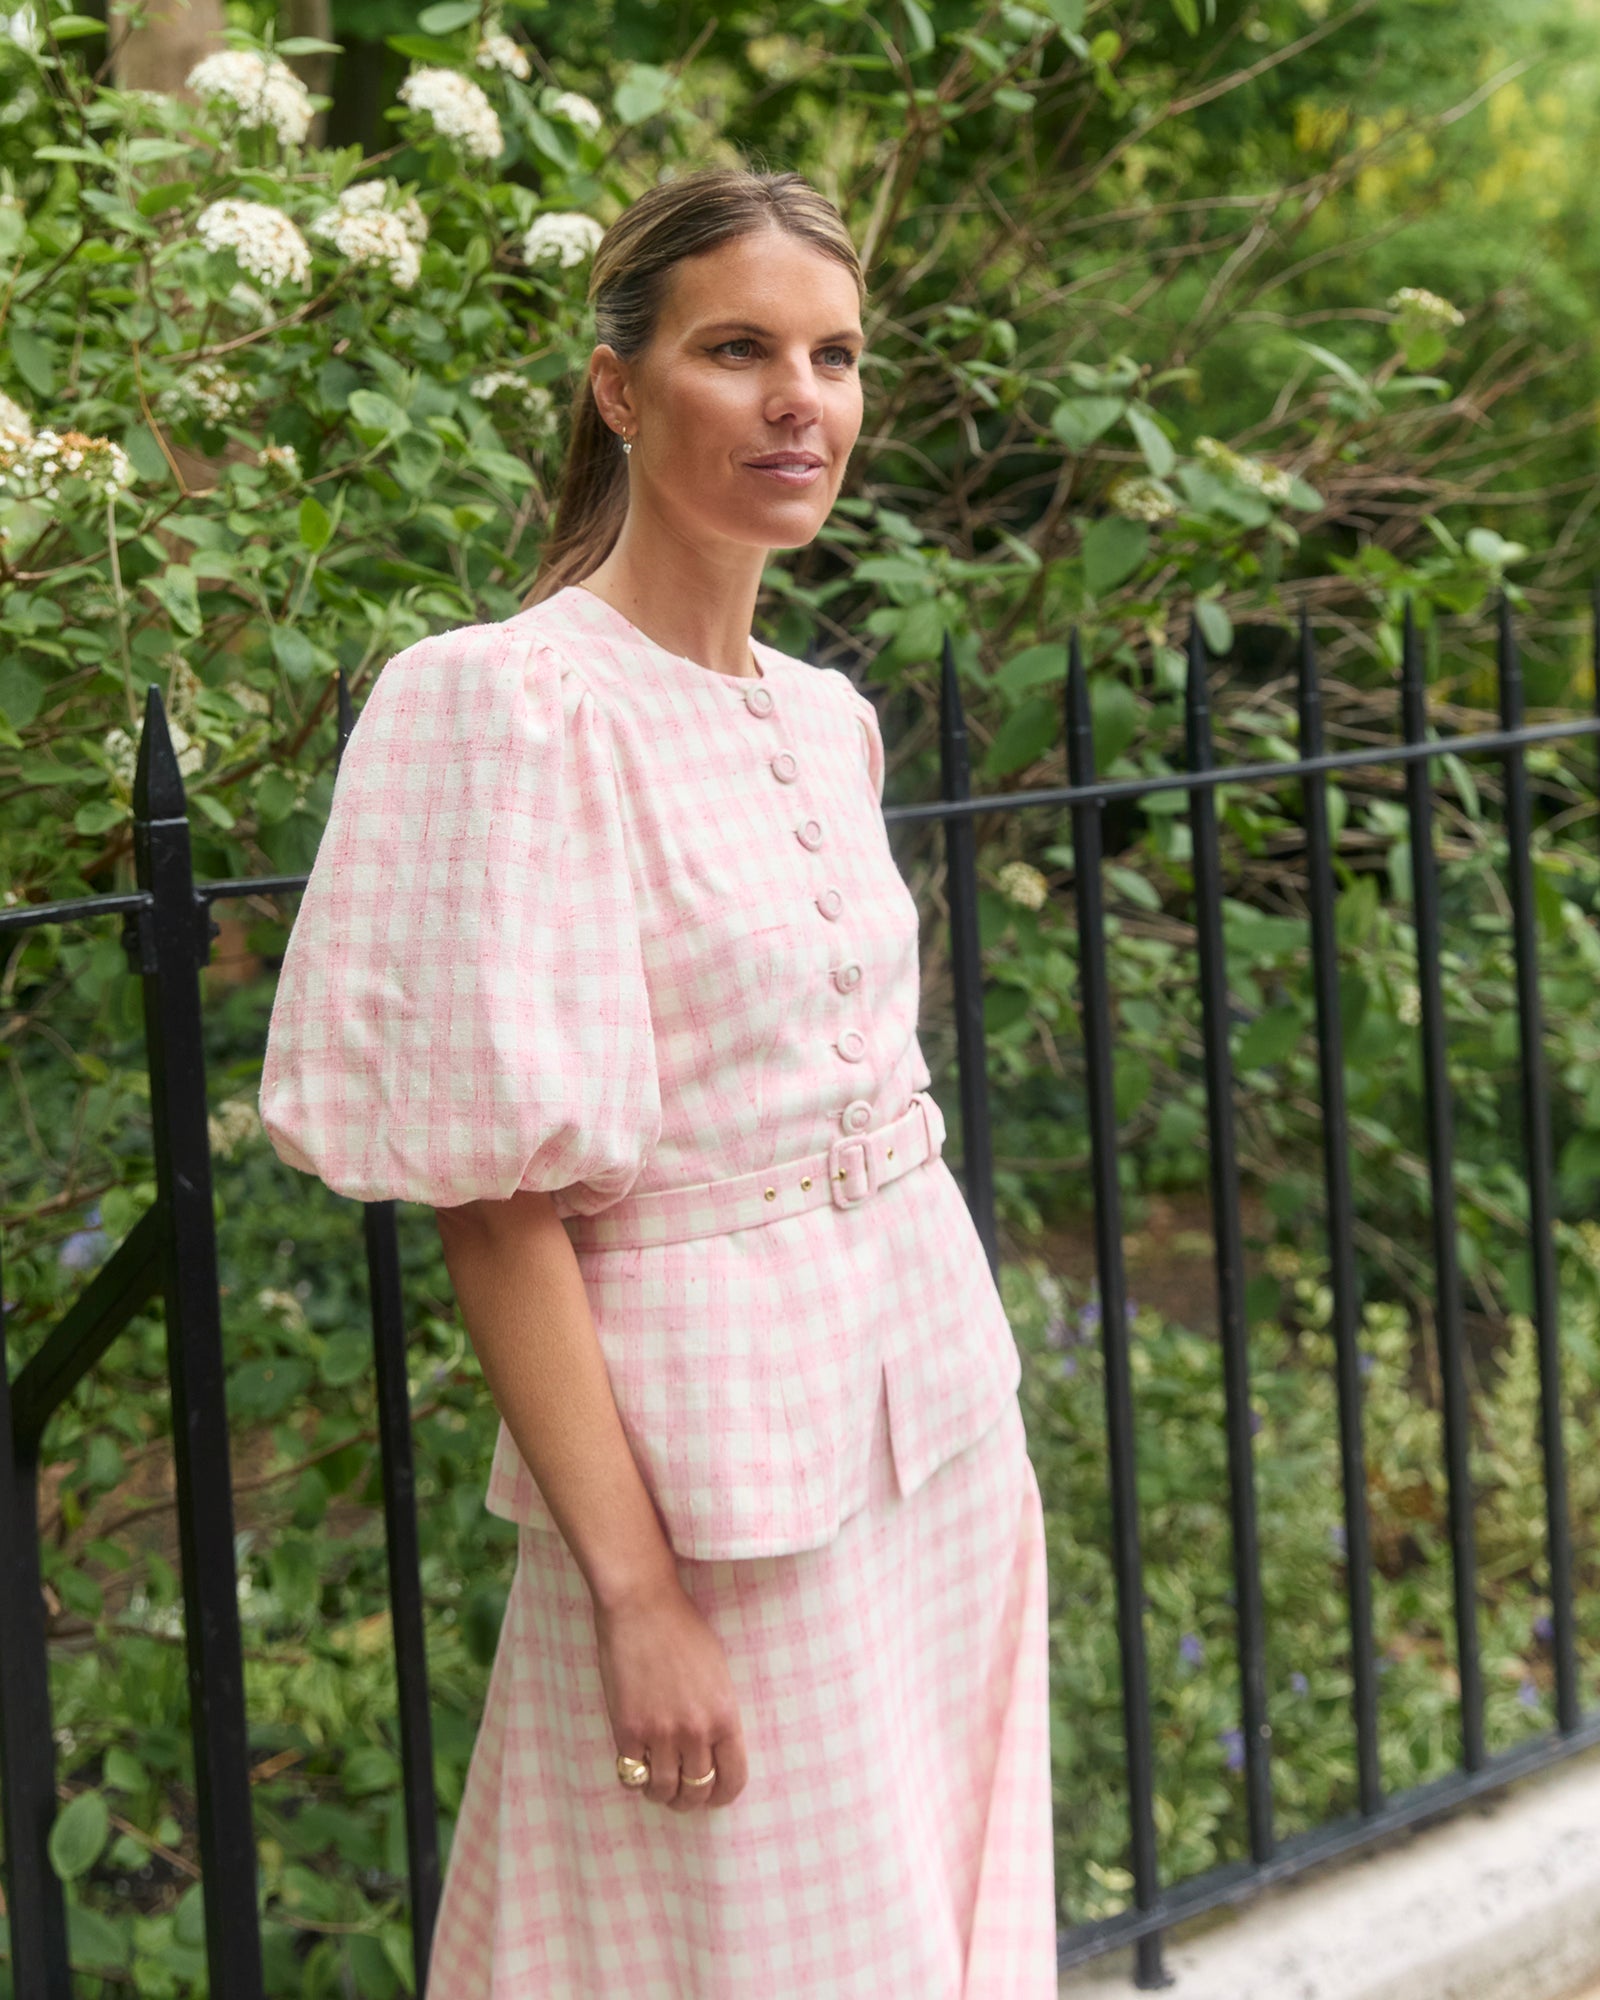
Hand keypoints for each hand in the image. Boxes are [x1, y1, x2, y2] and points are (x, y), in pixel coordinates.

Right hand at [593, 1573, 748, 1812]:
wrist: (642, 1605)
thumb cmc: (682, 1630)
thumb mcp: (717, 1672)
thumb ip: (718, 1713)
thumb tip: (714, 1750)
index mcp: (725, 1716)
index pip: (733, 1780)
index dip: (723, 1795)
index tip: (714, 1794)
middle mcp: (696, 1731)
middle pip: (697, 1792)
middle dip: (690, 1799)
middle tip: (682, 1792)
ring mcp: (660, 1734)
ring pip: (663, 1791)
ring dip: (661, 1793)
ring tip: (657, 1782)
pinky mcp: (628, 1730)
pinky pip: (631, 1776)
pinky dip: (633, 1777)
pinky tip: (635, 1765)